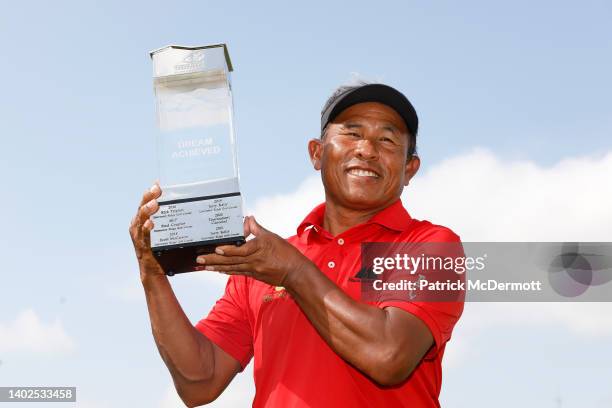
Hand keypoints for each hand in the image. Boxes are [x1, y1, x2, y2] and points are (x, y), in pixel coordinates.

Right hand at [129, 182, 163, 278]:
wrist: (154, 271)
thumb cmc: (160, 249)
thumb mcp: (164, 232)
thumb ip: (169, 220)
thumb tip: (183, 206)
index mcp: (141, 221)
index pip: (145, 203)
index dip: (150, 193)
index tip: (157, 184)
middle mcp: (137, 227)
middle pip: (141, 209)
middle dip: (148, 198)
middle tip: (156, 190)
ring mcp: (138, 237)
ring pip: (140, 220)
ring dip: (147, 211)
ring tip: (154, 204)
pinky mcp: (143, 247)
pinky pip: (143, 237)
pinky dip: (146, 229)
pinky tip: (150, 223)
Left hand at [196, 216, 313, 287]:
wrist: (295, 273)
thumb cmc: (286, 253)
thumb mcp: (272, 237)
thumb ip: (257, 229)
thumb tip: (248, 218)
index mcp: (258, 249)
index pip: (239, 250)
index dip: (227, 251)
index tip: (215, 249)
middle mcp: (253, 261)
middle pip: (230, 261)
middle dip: (213, 260)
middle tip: (199, 259)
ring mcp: (253, 270)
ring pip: (231, 268)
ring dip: (216, 267)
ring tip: (204, 266)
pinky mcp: (254, 275)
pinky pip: (237, 272)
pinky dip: (226, 271)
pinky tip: (218, 270)